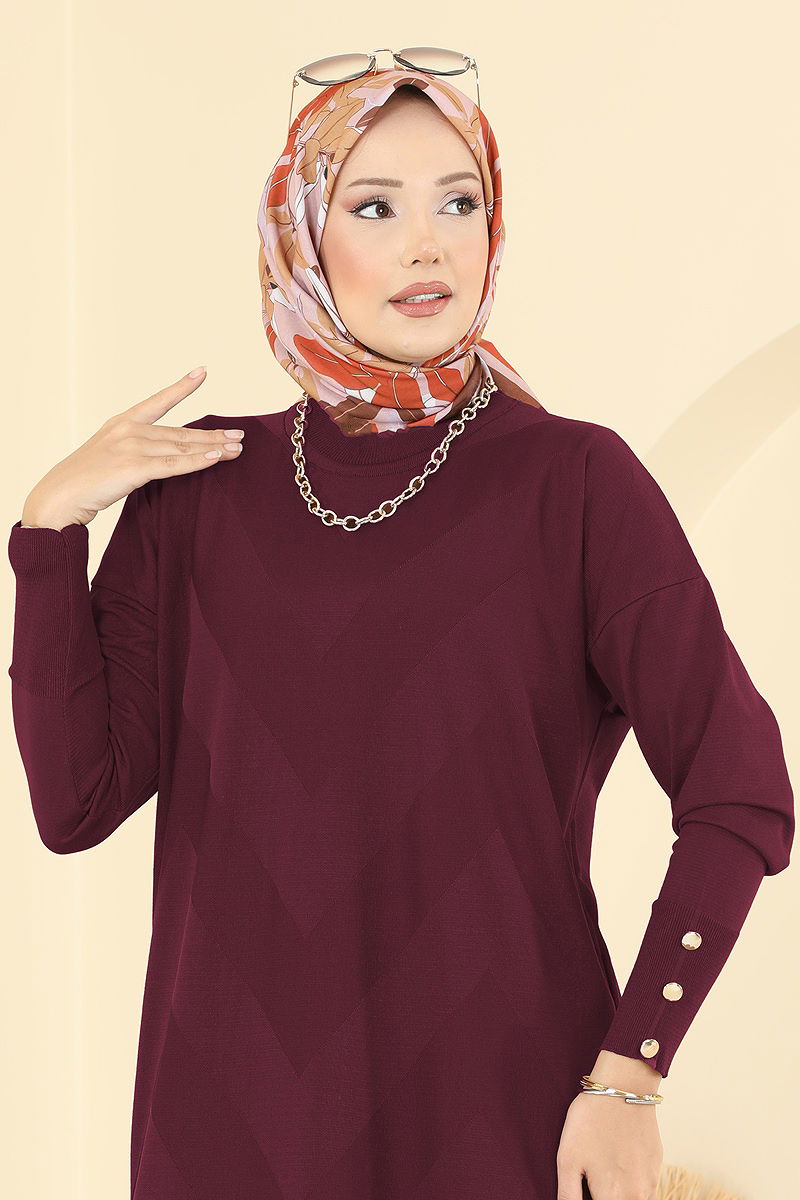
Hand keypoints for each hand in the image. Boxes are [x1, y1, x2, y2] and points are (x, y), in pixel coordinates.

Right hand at [21, 367, 244, 529]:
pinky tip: (216, 458)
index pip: (158, 401)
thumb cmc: (84, 481)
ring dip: (213, 449)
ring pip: (182, 447)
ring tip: (236, 449)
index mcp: (121, 422)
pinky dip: (197, 462)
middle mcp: (128, 429)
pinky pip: (174, 465)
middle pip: (180, 432)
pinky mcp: (134, 468)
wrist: (59, 497)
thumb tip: (167, 456)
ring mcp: (131, 447)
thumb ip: (137, 451)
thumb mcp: (110, 456)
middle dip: (213, 435)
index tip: (202, 371)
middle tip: (239, 436)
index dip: (182, 387)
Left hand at [556, 1090, 662, 1199]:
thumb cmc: (591, 1120)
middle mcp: (636, 1196)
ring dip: (620, 1194)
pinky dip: (633, 1184)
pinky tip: (620, 1162)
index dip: (590, 1198)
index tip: (586, 1188)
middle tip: (592, 1176)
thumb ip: (568, 1196)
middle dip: (605, 1195)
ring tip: (605, 1168)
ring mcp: (650, 1182)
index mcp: (611, 1197)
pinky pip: (646, 1189)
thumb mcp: (567, 1159)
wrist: (623, 1087)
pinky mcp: (657, 1167)